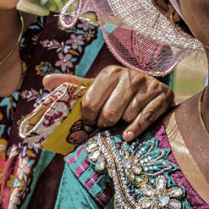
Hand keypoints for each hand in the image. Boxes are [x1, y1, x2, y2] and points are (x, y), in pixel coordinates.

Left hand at [43, 66, 173, 139]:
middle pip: (109, 113)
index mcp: (110, 72)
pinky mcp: (163, 97)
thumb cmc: (121, 94)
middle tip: (106, 127)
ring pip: (127, 117)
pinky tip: (129, 135)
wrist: (155, 93)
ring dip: (123, 126)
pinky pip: (146, 118)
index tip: (88, 127)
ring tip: (123, 123)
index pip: (91, 103)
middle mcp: (130, 76)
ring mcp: (148, 86)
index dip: (88, 120)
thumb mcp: (99, 88)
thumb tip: (46, 81)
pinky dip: (136, 130)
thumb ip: (74, 86)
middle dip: (105, 124)